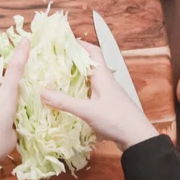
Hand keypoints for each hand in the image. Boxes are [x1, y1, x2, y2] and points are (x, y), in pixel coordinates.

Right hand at [41, 41, 157, 151]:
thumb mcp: (87, 111)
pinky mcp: (108, 104)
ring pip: (92, 77)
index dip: (80, 44)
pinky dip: (81, 88)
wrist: (138, 138)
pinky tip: (72, 95)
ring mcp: (108, 93)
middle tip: (58, 58)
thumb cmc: (116, 119)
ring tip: (61, 74)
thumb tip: (42, 92)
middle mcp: (106, 81)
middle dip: (75, 58)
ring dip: (78, 74)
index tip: (64, 41)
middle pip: (91, 63)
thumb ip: (64, 102)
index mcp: (102, 76)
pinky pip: (92, 90)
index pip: (93, 52)